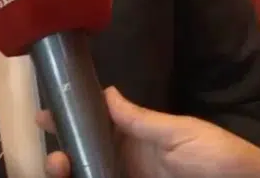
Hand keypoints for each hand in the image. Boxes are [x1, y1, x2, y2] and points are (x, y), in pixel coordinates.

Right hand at [38, 86, 259, 177]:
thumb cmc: (215, 155)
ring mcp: (129, 177)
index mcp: (136, 136)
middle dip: (62, 155)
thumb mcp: (178, 132)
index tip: (44, 115)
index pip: (96, 124)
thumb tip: (106, 91)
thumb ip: (139, 118)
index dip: (69, 120)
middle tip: (55, 159)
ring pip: (89, 173)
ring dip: (70, 172)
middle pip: (84, 155)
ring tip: (62, 170)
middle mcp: (127, 159)